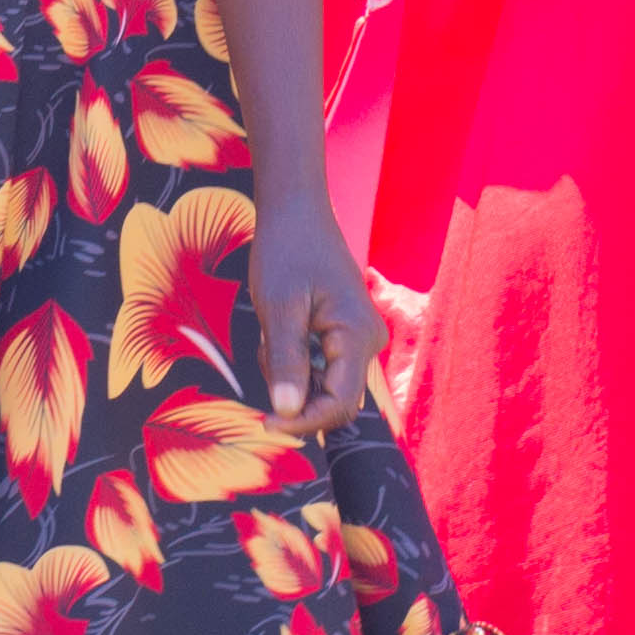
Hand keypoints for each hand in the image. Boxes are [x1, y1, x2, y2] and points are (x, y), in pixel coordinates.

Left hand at [247, 193, 382, 440]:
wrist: (296, 210)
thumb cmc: (286, 251)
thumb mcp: (278, 307)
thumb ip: (286, 361)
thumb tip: (287, 412)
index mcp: (357, 336)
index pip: (339, 404)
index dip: (303, 422)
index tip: (265, 423)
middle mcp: (369, 341)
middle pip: (333, 399)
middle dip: (294, 391)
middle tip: (267, 349)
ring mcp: (360, 337)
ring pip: (323, 384)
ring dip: (290, 371)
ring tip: (274, 328)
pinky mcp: (347, 333)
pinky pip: (322, 365)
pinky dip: (295, 357)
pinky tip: (283, 326)